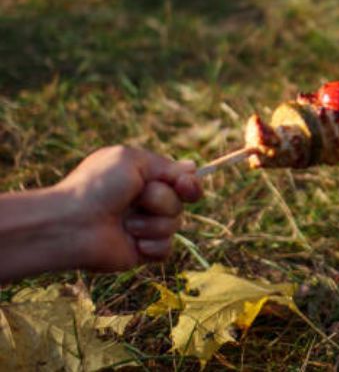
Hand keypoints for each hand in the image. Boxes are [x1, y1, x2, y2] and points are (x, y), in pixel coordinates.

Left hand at [56, 145, 201, 271]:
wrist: (72, 225)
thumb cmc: (97, 187)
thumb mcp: (131, 160)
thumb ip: (165, 165)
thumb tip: (193, 168)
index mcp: (143, 178)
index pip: (182, 181)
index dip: (190, 184)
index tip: (185, 186)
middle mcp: (146, 202)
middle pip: (181, 202)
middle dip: (162, 201)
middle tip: (137, 199)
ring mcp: (145, 227)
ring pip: (175, 225)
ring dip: (152, 222)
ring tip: (125, 224)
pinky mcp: (143, 251)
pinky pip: (167, 249)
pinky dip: (152, 245)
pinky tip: (133, 243)